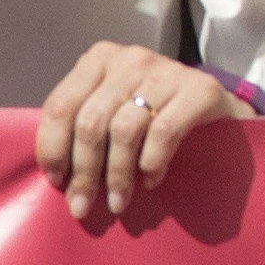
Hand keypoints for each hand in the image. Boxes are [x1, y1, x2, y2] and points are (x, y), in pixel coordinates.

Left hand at [36, 42, 243, 218]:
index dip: (53, 147)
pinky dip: (151, 163)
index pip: (61, 104)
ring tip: (118, 202)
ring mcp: (166, 70)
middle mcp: (130, 59)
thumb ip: (85, 124)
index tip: (57, 180)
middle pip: (91, 122)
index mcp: (99, 59)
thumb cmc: (152, 110)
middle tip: (82, 206)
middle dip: (84, 171)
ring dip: (117, 175)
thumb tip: (57, 175)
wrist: (211, 103)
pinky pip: (164, 133)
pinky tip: (151, 180)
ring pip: (125, 130)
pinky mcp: (200, 89)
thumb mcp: (113, 107)